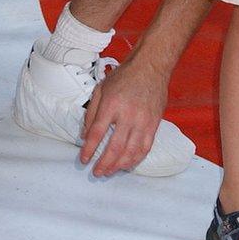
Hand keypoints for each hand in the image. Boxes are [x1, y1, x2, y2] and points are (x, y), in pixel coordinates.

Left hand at [80, 56, 166, 176]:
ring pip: (130, 152)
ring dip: (119, 165)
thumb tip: (85, 135)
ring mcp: (143, 121)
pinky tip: (127, 164)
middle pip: (114, 147)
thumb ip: (91, 112)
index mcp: (111, 104)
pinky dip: (136, 159)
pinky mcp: (154, 124)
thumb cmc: (124, 76)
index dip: (89, 149)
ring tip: (110, 171)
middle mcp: (127, 114)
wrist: (150, 67)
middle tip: (97, 172)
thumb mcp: (101, 88)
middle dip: (104, 163)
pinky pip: (145, 148)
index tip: (84, 159)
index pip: (97, 133)